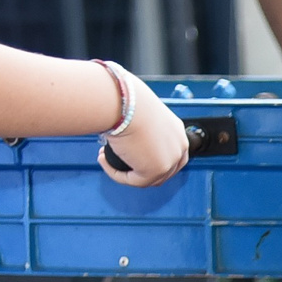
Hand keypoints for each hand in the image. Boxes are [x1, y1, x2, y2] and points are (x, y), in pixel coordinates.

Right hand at [97, 73, 189, 187]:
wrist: (124, 101)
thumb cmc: (126, 100)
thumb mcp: (139, 114)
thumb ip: (141, 129)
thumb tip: (130, 139)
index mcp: (177, 131)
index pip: (171, 155)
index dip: (150, 160)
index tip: (131, 158)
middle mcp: (179, 146)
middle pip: (163, 171)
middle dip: (139, 170)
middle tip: (118, 161)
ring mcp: (170, 160)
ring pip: (147, 178)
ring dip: (126, 173)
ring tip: (106, 157)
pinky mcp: (156, 170)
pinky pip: (134, 180)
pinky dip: (116, 174)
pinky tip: (103, 160)